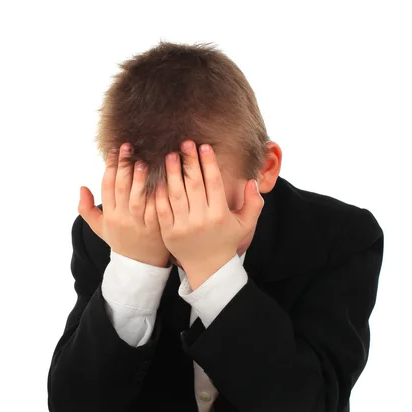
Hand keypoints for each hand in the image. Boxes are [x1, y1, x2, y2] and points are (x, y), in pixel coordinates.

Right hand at [78, 143, 169, 267]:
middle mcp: (123, 218)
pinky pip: (158, 207)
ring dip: (140, 179)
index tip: (114, 150)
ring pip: (138, 198)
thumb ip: (87, 209)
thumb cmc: (121, 241)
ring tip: (143, 161)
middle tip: (128, 147)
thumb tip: (81, 187)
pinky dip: (160, 192)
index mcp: (110, 215)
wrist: (141, 265)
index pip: (107, 186)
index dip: (110, 167)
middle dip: (123, 166)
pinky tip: (164, 178)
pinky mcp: (157, 227)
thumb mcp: (100, 228)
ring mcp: (140, 223)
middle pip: (121, 188)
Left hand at [155, 141, 263, 288]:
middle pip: (194, 185)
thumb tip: (252, 181)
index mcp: (220, 215)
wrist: (208, 268)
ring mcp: (183, 227)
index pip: (214, 183)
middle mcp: (202, 220)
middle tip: (185, 143)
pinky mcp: (169, 233)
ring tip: (170, 155)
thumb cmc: (226, 241)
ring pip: (176, 194)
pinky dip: (159, 192)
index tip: (204, 146)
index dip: (209, 163)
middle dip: (189, 162)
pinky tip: (157, 177)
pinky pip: (162, 209)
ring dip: (172, 173)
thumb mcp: (245, 224)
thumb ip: (254, 203)